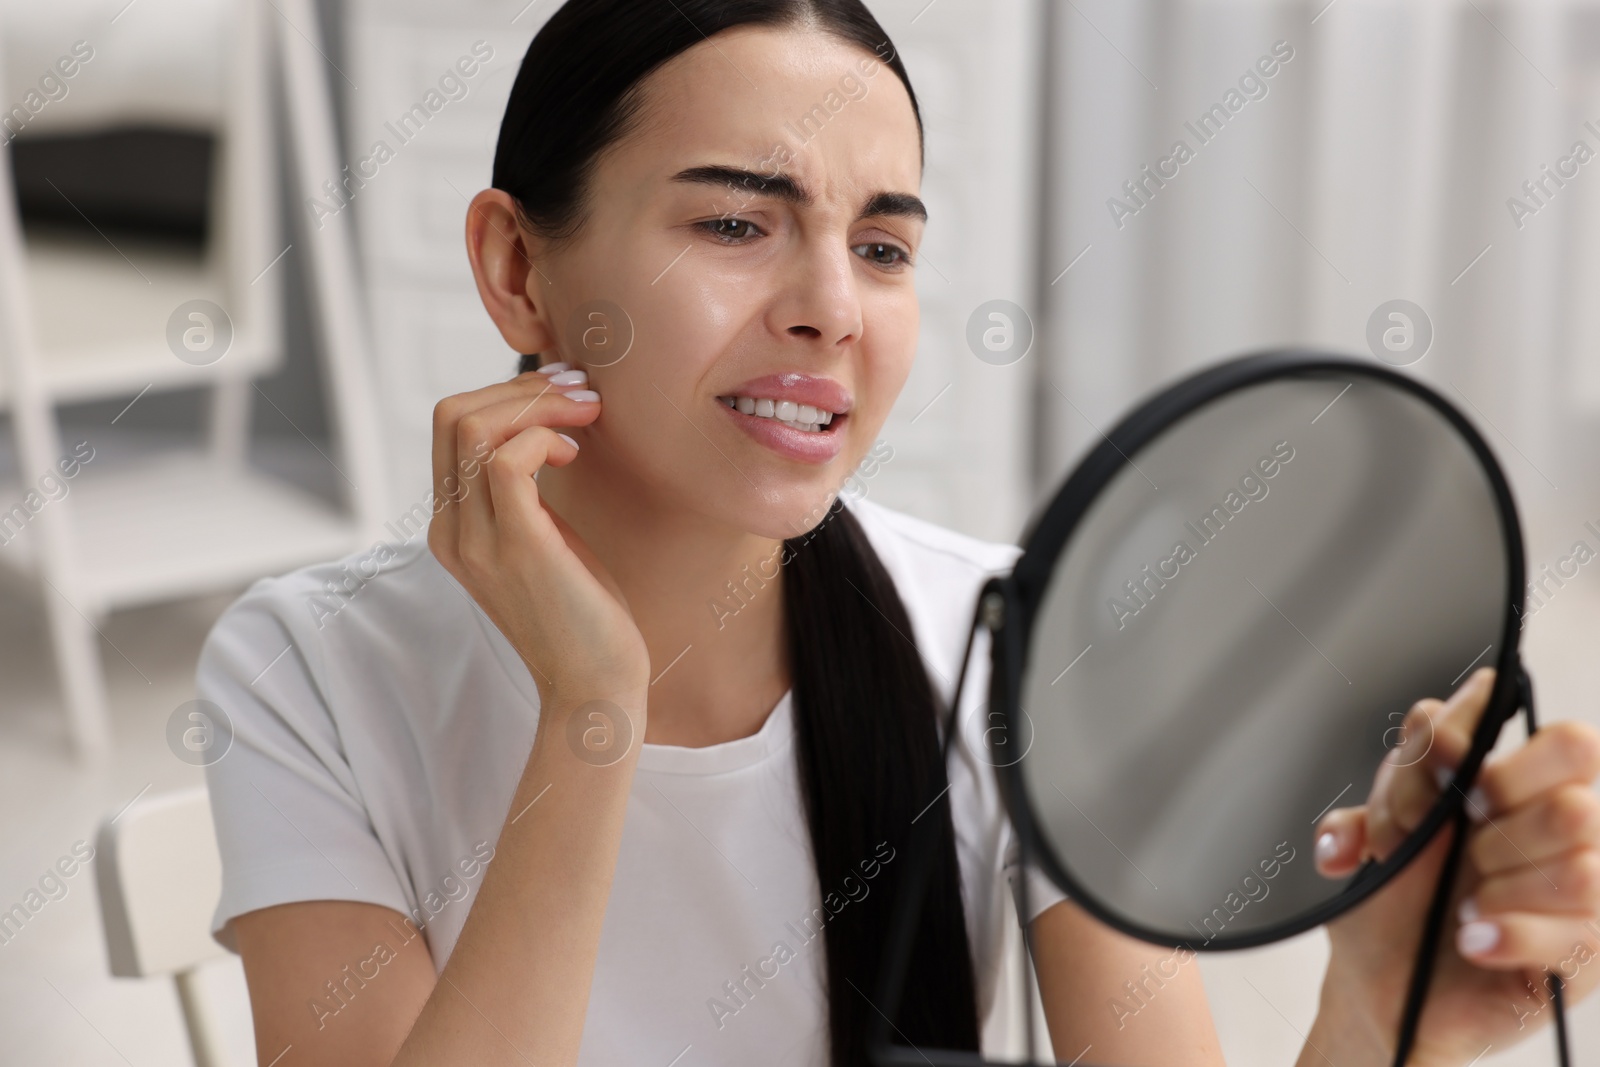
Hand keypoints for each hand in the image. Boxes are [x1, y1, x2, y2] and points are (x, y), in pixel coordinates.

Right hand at [427, 367, 650, 706]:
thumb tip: (547, 418)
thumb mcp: (544, 536)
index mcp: (452, 525)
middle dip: (521, 387)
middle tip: (579, 392)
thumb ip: (528, 489)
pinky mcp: (516, 548)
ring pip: (473, 428)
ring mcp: (477, 541)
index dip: (507, 392)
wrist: (595, 684)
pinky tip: (575, 455)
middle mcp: (452, 531)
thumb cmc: (583, 609)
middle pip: (452, 415)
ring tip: (586, 415)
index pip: (451, 425)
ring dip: (537, 404)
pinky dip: (544, 438)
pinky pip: (509, 461)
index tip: (563, 393)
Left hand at [1309, 667, 1599, 1064]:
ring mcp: (1585, 895)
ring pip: (1581, 871)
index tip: (1447, 776)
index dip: (1508, 756)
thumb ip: (1408, 772)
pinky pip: (1576, 935)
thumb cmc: (1390, 901)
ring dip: (1500, 890)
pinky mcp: (1588, 955)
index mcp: (1522, 789)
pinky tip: (1473, 941)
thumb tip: (1437, 727)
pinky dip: (1509, 935)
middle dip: (1500, 831)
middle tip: (1463, 849)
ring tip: (1461, 909)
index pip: (1564, 741)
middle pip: (1577, 804)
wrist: (1379, 987)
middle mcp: (1564, 835)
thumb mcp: (1380, 827)